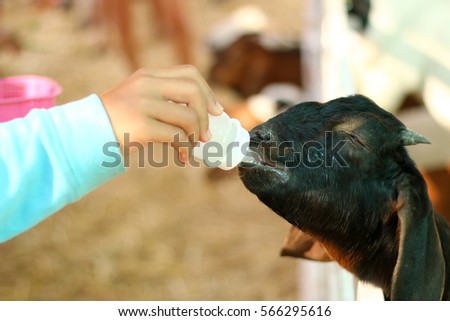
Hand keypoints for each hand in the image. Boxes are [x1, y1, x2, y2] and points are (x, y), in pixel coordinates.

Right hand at [100, 65, 222, 160]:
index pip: (190, 74)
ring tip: (191, 147)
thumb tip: (202, 118)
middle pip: (193, 90)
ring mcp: (142, 103)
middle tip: (206, 134)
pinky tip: (183, 156)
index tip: (215, 111)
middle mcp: (146, 84)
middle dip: (205, 115)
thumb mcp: (139, 101)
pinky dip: (185, 148)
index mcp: (148, 76)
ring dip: (196, 135)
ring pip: (188, 116)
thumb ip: (164, 101)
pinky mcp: (140, 125)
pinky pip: (177, 136)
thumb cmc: (118, 122)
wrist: (86, 135)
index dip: (208, 92)